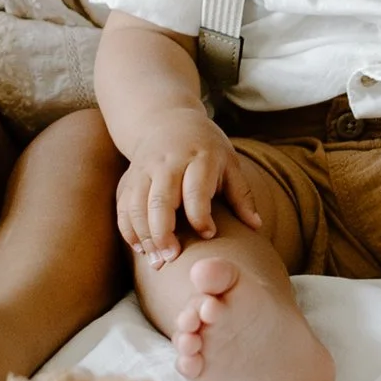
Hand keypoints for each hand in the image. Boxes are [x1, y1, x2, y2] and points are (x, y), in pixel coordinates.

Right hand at [115, 111, 263, 262]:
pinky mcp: (129, 178)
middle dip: (164, 233)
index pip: (196, 191)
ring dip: (144, 236)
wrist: (167, 120)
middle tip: (172, 258)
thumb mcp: (229, 163)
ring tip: (156, 260)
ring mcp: (145, 170)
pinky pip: (123, 207)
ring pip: (137, 206)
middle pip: (160, 201)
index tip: (209, 235)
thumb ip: (241, 195)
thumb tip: (257, 226)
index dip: (201, 217)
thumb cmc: (206, 148)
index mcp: (198, 158)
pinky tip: (140, 248)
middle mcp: (168, 163)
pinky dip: (128, 230)